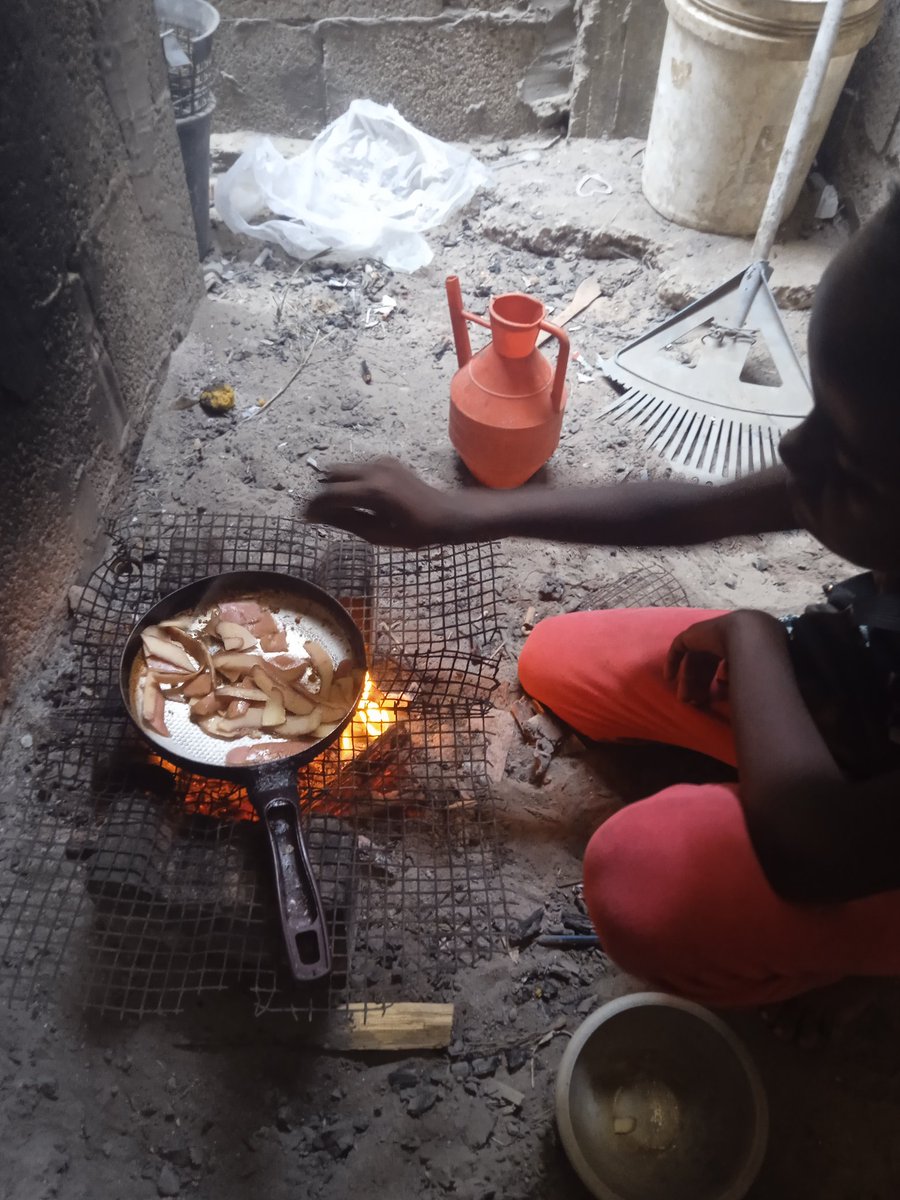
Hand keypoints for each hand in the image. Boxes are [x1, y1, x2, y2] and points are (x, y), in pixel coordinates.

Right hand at [305, 457, 458, 547]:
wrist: (445, 514)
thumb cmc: (414, 532)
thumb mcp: (378, 535)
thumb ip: (346, 522)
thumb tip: (318, 517)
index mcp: (372, 492)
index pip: (330, 494)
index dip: (314, 506)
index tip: (304, 516)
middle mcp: (374, 470)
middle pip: (332, 474)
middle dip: (322, 492)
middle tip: (319, 511)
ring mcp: (381, 462)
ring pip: (344, 469)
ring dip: (337, 485)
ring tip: (339, 507)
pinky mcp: (387, 460)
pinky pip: (359, 468)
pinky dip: (353, 481)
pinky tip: (361, 498)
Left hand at [665, 610, 781, 706]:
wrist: (749, 636)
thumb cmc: (757, 657)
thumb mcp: (750, 673)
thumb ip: (743, 682)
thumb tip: (741, 701)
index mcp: (737, 643)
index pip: (721, 665)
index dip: (714, 682)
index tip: (710, 699)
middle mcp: (721, 637)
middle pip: (705, 664)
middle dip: (700, 684)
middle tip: (694, 703)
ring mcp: (707, 633)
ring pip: (692, 659)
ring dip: (688, 680)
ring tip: (684, 699)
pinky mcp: (692, 633)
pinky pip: (678, 647)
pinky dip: (672, 662)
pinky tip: (669, 678)